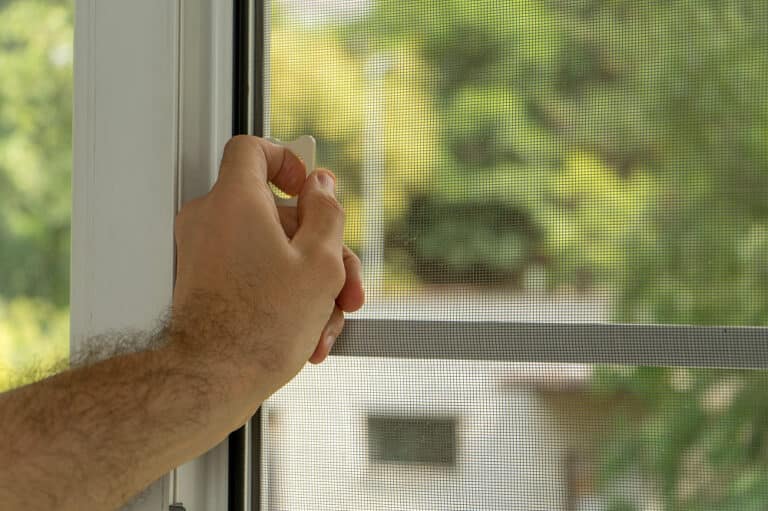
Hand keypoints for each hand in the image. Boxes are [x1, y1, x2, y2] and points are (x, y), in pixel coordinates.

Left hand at [171, 135, 363, 410]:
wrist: (213, 381)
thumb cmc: (264, 325)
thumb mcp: (320, 262)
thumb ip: (327, 213)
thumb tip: (322, 185)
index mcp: (236, 200)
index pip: (253, 149)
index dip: (288, 161)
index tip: (309, 191)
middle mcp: (212, 220)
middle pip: (278, 217)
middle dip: (323, 253)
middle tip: (347, 288)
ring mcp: (205, 254)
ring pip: (272, 253)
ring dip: (308, 286)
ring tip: (328, 326)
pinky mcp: (206, 284)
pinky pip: (253, 276)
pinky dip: (282, 298)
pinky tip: (308, 336)